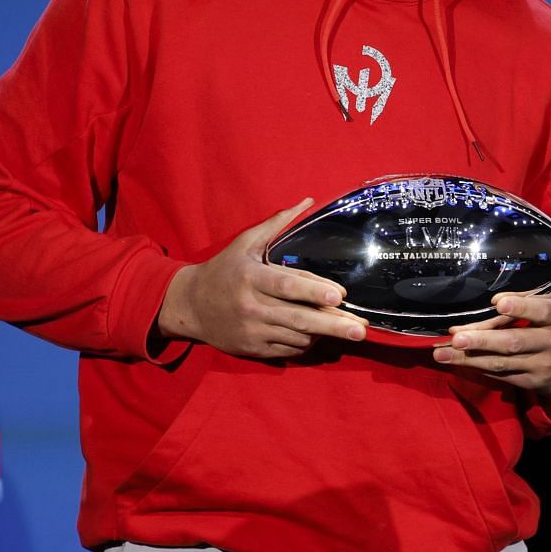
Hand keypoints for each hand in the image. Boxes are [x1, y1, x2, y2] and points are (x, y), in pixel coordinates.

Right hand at [156, 199, 366, 358]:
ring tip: (346, 328)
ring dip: (324, 333)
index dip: (314, 291)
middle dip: (333, 325)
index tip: (340, 296)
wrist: (190, 305)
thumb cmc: (224, 270)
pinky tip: (318, 334)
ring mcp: (252, 330)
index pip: (286, 286)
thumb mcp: (245, 243)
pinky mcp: (252, 348)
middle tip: (360, 330)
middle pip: (299, 318)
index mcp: (250, 277)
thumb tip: (307, 202)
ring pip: (297, 336)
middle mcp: (251, 306)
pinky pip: (288, 349)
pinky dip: (306, 343)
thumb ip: (277, 224)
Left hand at [432, 288, 550, 412]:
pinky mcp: (534, 382)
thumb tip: (499, 274)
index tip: (499, 302)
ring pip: (502, 363)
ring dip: (469, 358)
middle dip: (483, 340)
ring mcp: (543, 365)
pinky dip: (478, 368)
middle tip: (456, 336)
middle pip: (514, 341)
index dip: (521, 307)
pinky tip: (457, 362)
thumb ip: (536, 286)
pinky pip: (502, 376)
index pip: (541, 311)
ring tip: (441, 352)